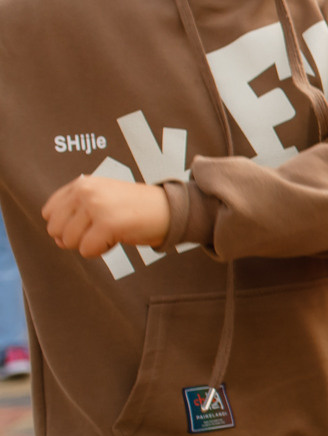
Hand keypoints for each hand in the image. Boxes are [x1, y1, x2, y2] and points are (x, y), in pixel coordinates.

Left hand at [43, 176, 171, 257]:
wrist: (171, 210)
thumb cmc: (136, 209)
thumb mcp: (101, 199)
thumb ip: (74, 213)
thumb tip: (57, 240)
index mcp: (82, 184)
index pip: (49, 212)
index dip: (67, 224)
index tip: (90, 222)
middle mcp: (85, 192)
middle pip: (55, 230)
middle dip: (76, 237)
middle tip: (101, 230)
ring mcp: (96, 207)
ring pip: (69, 242)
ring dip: (90, 244)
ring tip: (111, 232)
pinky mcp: (108, 224)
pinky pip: (87, 250)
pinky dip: (101, 251)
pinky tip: (117, 238)